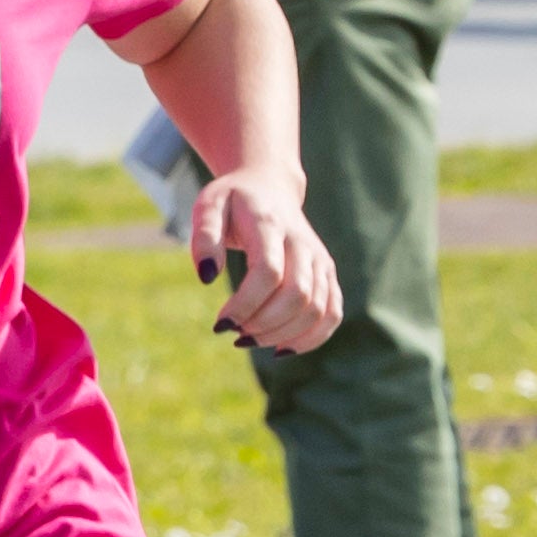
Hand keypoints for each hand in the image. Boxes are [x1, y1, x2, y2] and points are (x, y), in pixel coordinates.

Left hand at [192, 166, 345, 353]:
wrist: (270, 187)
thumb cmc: (232, 200)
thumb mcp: (207, 207)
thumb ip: (204, 238)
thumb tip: (207, 276)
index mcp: (271, 226)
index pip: (268, 272)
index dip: (246, 304)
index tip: (220, 324)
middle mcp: (303, 244)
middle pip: (297, 295)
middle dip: (264, 324)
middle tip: (233, 333)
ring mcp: (320, 261)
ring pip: (318, 309)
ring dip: (284, 335)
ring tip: (249, 340)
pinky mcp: (327, 275)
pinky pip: (332, 312)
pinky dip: (312, 337)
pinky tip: (281, 349)